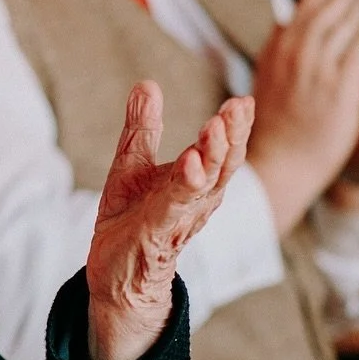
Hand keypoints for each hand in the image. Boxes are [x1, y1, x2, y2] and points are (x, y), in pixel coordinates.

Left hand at [85, 82, 253, 359]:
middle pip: (223, 165)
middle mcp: (196, 201)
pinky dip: (183, 186)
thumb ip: (143, 128)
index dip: (235, 126)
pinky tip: (189, 165)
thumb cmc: (131, 219)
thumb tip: (147, 84)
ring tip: (215, 127)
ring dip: (211, 156)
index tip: (243, 100)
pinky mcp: (155, 235)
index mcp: (196, 183)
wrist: (114, 274)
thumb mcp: (132, 165)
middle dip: (233, 135)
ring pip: (204, 185)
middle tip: (238, 106)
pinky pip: (173, 208)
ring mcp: (177, 219)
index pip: (222, 150)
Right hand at [246, 0, 358, 233]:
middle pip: (330, 3)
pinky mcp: (338, 88)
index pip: (309, 2)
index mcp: (277, 48)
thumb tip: (282, 21)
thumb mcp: (270, 78)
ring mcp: (315, 69)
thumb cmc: (279, 125)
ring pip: (345, 19)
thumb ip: (278, 48)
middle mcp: (294, 53)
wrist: (281, 164)